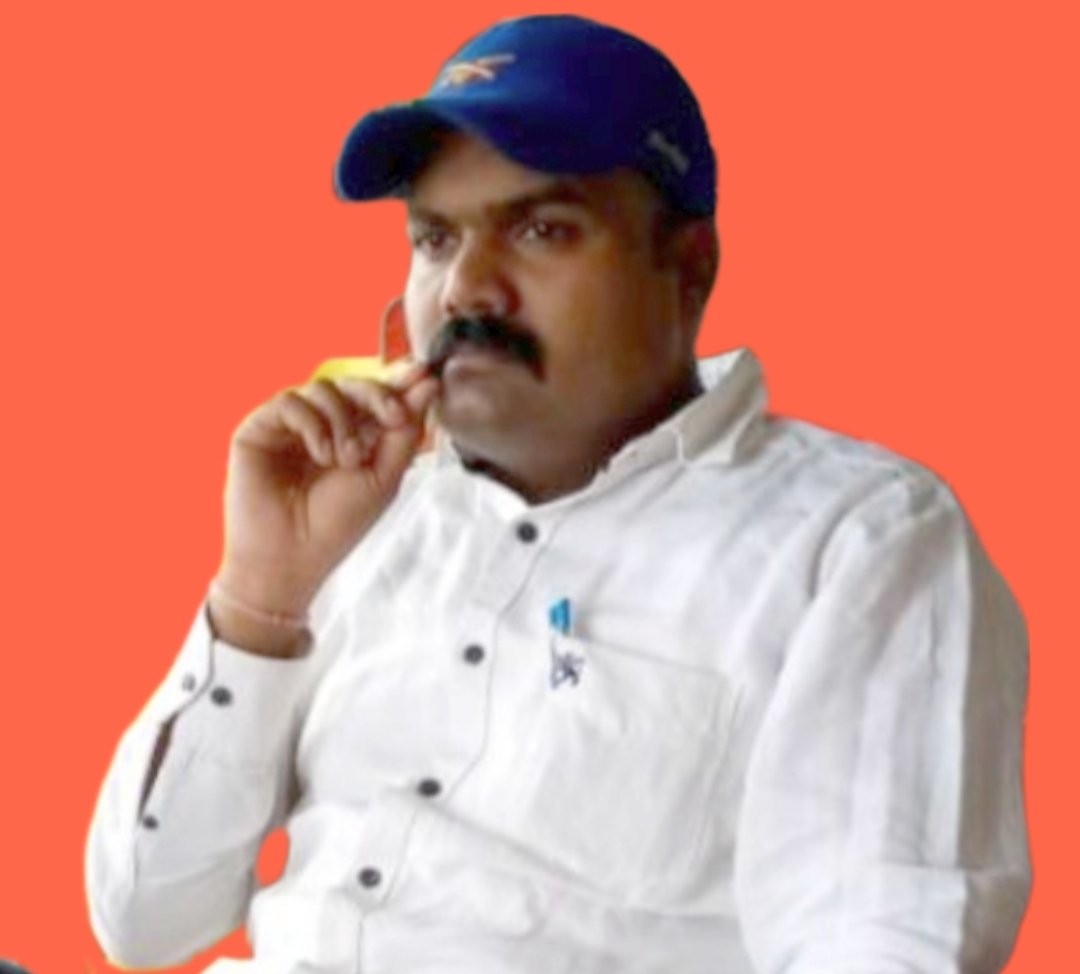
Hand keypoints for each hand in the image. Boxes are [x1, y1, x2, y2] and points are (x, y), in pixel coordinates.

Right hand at [214, 364, 438, 621]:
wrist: (291, 557)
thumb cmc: (336, 525)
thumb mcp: (384, 476)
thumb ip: (405, 431)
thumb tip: (428, 384)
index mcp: (355, 436)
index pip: (377, 397)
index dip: (400, 382)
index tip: (425, 376)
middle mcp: (323, 426)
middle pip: (353, 384)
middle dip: (378, 395)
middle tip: (393, 416)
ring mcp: (291, 426)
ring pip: (323, 387)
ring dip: (344, 420)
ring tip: (346, 459)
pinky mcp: (260, 428)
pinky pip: (291, 401)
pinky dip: (313, 424)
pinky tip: (321, 454)